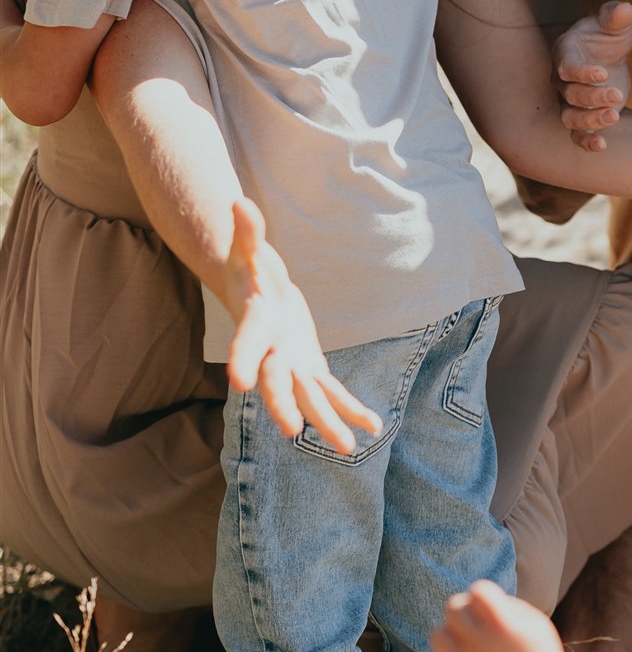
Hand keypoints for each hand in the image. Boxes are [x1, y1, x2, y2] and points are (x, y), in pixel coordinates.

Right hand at [223, 200, 382, 452]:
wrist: (255, 294)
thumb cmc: (249, 270)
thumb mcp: (249, 250)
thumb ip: (247, 231)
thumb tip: (238, 202)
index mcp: (257, 325)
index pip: (249, 344)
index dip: (245, 362)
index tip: (240, 384)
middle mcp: (272, 352)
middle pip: (278, 380)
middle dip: (285, 404)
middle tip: (292, 430)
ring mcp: (291, 365)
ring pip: (310, 398)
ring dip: (328, 423)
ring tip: (348, 450)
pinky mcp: (309, 368)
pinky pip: (331, 393)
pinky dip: (350, 410)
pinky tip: (371, 428)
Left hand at [431, 579, 596, 651]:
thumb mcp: (534, 623)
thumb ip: (505, 604)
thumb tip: (476, 599)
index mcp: (501, 624)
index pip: (477, 591)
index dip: (483, 594)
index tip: (492, 606)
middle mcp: (479, 642)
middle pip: (452, 607)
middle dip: (465, 610)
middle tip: (478, 623)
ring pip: (437, 634)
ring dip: (452, 634)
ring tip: (467, 643)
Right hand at [556, 0, 631, 151]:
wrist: (609, 55)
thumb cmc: (609, 34)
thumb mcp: (615, 23)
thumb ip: (617, 16)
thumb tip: (626, 9)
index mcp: (565, 53)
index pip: (566, 67)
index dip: (581, 73)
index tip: (603, 74)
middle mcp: (562, 80)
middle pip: (570, 95)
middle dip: (593, 97)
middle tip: (617, 96)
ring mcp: (570, 101)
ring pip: (570, 118)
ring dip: (590, 121)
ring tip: (614, 117)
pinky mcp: (583, 117)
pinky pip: (577, 135)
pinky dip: (586, 142)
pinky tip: (603, 146)